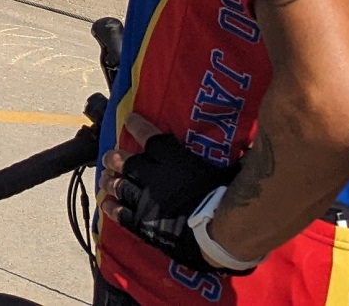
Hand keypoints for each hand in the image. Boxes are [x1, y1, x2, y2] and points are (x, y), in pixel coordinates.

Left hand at [109, 128, 239, 269]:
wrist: (216, 230)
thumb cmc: (226, 196)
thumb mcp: (225, 168)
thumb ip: (228, 156)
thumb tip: (244, 148)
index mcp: (171, 158)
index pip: (149, 135)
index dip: (137, 125)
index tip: (128, 119)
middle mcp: (153, 175)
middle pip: (125, 162)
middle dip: (114, 158)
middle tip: (108, 157)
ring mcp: (144, 199)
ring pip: (119, 186)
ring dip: (109, 182)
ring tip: (104, 179)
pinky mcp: (143, 223)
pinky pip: (122, 214)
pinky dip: (113, 208)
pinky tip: (107, 205)